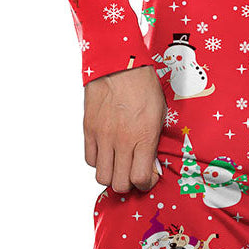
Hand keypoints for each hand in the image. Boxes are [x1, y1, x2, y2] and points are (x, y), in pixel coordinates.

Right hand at [83, 65, 166, 192]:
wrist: (120, 64)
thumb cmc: (145, 86)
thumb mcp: (159, 113)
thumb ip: (153, 141)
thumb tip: (151, 163)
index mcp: (144, 136)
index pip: (140, 178)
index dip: (146, 184)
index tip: (148, 178)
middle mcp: (122, 141)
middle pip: (119, 184)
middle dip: (128, 184)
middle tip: (133, 174)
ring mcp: (103, 136)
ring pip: (102, 176)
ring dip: (111, 175)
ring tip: (119, 165)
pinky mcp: (89, 129)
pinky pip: (90, 159)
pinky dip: (99, 161)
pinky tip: (107, 152)